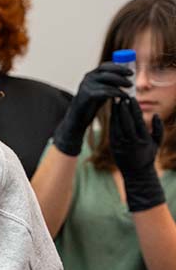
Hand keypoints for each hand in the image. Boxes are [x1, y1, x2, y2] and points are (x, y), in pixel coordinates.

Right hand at [53, 62, 132, 155]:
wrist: (78, 116)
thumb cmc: (92, 103)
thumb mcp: (102, 89)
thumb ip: (110, 82)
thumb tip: (127, 77)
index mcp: (92, 74)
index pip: (106, 66)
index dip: (119, 67)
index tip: (131, 72)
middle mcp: (88, 77)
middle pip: (107, 72)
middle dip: (121, 76)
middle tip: (131, 82)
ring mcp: (86, 85)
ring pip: (107, 82)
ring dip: (120, 86)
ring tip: (129, 92)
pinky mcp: (87, 94)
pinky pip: (105, 92)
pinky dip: (117, 94)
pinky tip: (124, 97)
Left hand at [109, 96, 164, 211]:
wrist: (137, 173)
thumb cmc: (148, 155)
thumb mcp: (157, 143)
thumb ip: (158, 128)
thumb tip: (156, 115)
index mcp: (144, 139)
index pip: (138, 120)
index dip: (134, 109)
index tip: (131, 99)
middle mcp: (132, 142)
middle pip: (126, 121)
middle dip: (123, 108)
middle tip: (121, 96)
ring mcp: (122, 145)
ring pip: (117, 126)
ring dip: (115, 113)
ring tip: (115, 102)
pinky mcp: (114, 147)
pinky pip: (112, 132)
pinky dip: (111, 121)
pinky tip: (111, 113)